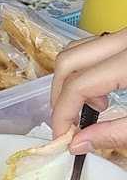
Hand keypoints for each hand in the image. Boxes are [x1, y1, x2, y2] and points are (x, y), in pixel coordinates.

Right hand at [51, 29, 126, 153]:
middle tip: (70, 124)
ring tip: (92, 107)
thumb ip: (115, 134)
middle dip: (60, 96)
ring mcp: (124, 35)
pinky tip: (103, 91)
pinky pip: (93, 47)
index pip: (78, 85)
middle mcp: (123, 40)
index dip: (63, 114)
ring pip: (77, 50)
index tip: (63, 138)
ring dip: (72, 81)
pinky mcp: (126, 39)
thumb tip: (77, 144)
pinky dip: (86, 70)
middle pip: (68, 62)